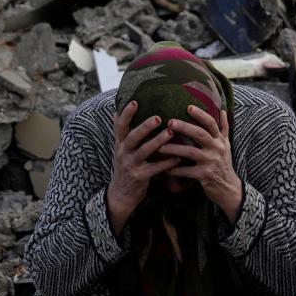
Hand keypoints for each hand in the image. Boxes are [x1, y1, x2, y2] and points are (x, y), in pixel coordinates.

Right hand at [107, 101, 179, 235]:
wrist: (121, 193)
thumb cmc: (126, 165)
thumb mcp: (120, 148)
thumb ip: (122, 132)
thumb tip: (116, 111)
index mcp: (120, 143)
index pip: (120, 126)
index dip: (126, 114)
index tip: (135, 101)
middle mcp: (123, 152)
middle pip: (132, 137)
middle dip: (144, 127)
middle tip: (158, 117)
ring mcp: (130, 165)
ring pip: (144, 151)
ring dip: (157, 142)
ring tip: (170, 133)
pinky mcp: (139, 177)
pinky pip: (154, 169)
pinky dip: (166, 163)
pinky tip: (178, 158)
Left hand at [159, 106, 242, 224]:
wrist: (229, 188)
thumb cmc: (224, 164)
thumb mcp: (226, 145)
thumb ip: (224, 128)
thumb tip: (222, 110)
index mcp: (220, 140)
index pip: (211, 124)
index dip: (201, 114)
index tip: (188, 107)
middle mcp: (216, 149)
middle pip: (200, 134)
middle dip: (184, 127)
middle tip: (169, 122)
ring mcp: (211, 162)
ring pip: (191, 152)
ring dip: (174, 149)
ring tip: (160, 147)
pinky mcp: (205, 175)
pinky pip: (187, 171)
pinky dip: (176, 170)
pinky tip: (165, 169)